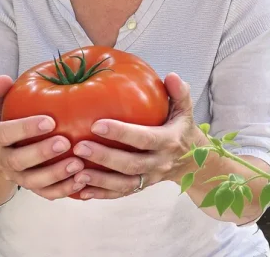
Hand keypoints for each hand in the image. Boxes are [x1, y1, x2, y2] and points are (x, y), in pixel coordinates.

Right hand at [0, 75, 85, 199]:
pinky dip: (64, 190)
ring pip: (33, 182)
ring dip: (56, 175)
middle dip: (42, 153)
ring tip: (79, 165)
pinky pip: (46, 193)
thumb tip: (4, 78)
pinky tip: (82, 180)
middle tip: (66, 143)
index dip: (25, 129)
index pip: (5, 134)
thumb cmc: (3, 123)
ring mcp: (16, 177)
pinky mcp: (30, 188)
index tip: (50, 121)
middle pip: (19, 161)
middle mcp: (2, 160)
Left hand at [70, 73, 203, 199]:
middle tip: (79, 148)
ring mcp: (150, 178)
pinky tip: (80, 190)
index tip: (96, 124)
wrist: (193, 162)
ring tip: (76, 173)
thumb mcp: (185, 110)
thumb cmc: (181, 129)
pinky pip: (121, 194)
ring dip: (99, 180)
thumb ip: (179, 92)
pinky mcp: (141, 187)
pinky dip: (101, 194)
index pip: (144, 138)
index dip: (122, 133)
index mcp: (168, 141)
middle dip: (104, 157)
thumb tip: (171, 75)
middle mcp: (159, 163)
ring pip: (124, 184)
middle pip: (130, 164)